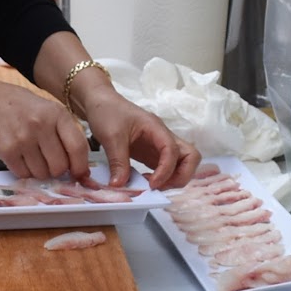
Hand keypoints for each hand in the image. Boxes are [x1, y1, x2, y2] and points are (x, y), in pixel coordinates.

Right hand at [0, 80, 92, 180]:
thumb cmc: (25, 108)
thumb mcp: (51, 112)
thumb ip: (67, 135)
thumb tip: (81, 171)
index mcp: (57, 114)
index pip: (77, 147)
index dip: (80, 166)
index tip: (78, 173)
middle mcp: (41, 125)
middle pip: (59, 166)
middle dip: (57, 170)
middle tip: (50, 162)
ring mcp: (23, 138)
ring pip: (42, 174)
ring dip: (40, 171)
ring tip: (33, 156)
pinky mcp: (7, 150)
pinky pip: (24, 174)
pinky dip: (25, 171)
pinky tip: (21, 157)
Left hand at [73, 75, 198, 188]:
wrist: (100, 103)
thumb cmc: (107, 112)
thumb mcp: (110, 136)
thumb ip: (118, 162)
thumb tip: (119, 185)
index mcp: (156, 128)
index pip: (173, 150)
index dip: (167, 170)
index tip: (152, 184)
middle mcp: (163, 137)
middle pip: (191, 156)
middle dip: (181, 175)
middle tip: (159, 187)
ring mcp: (159, 146)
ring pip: (182, 163)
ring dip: (173, 178)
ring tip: (151, 186)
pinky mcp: (152, 153)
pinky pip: (166, 168)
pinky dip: (162, 178)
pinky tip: (145, 183)